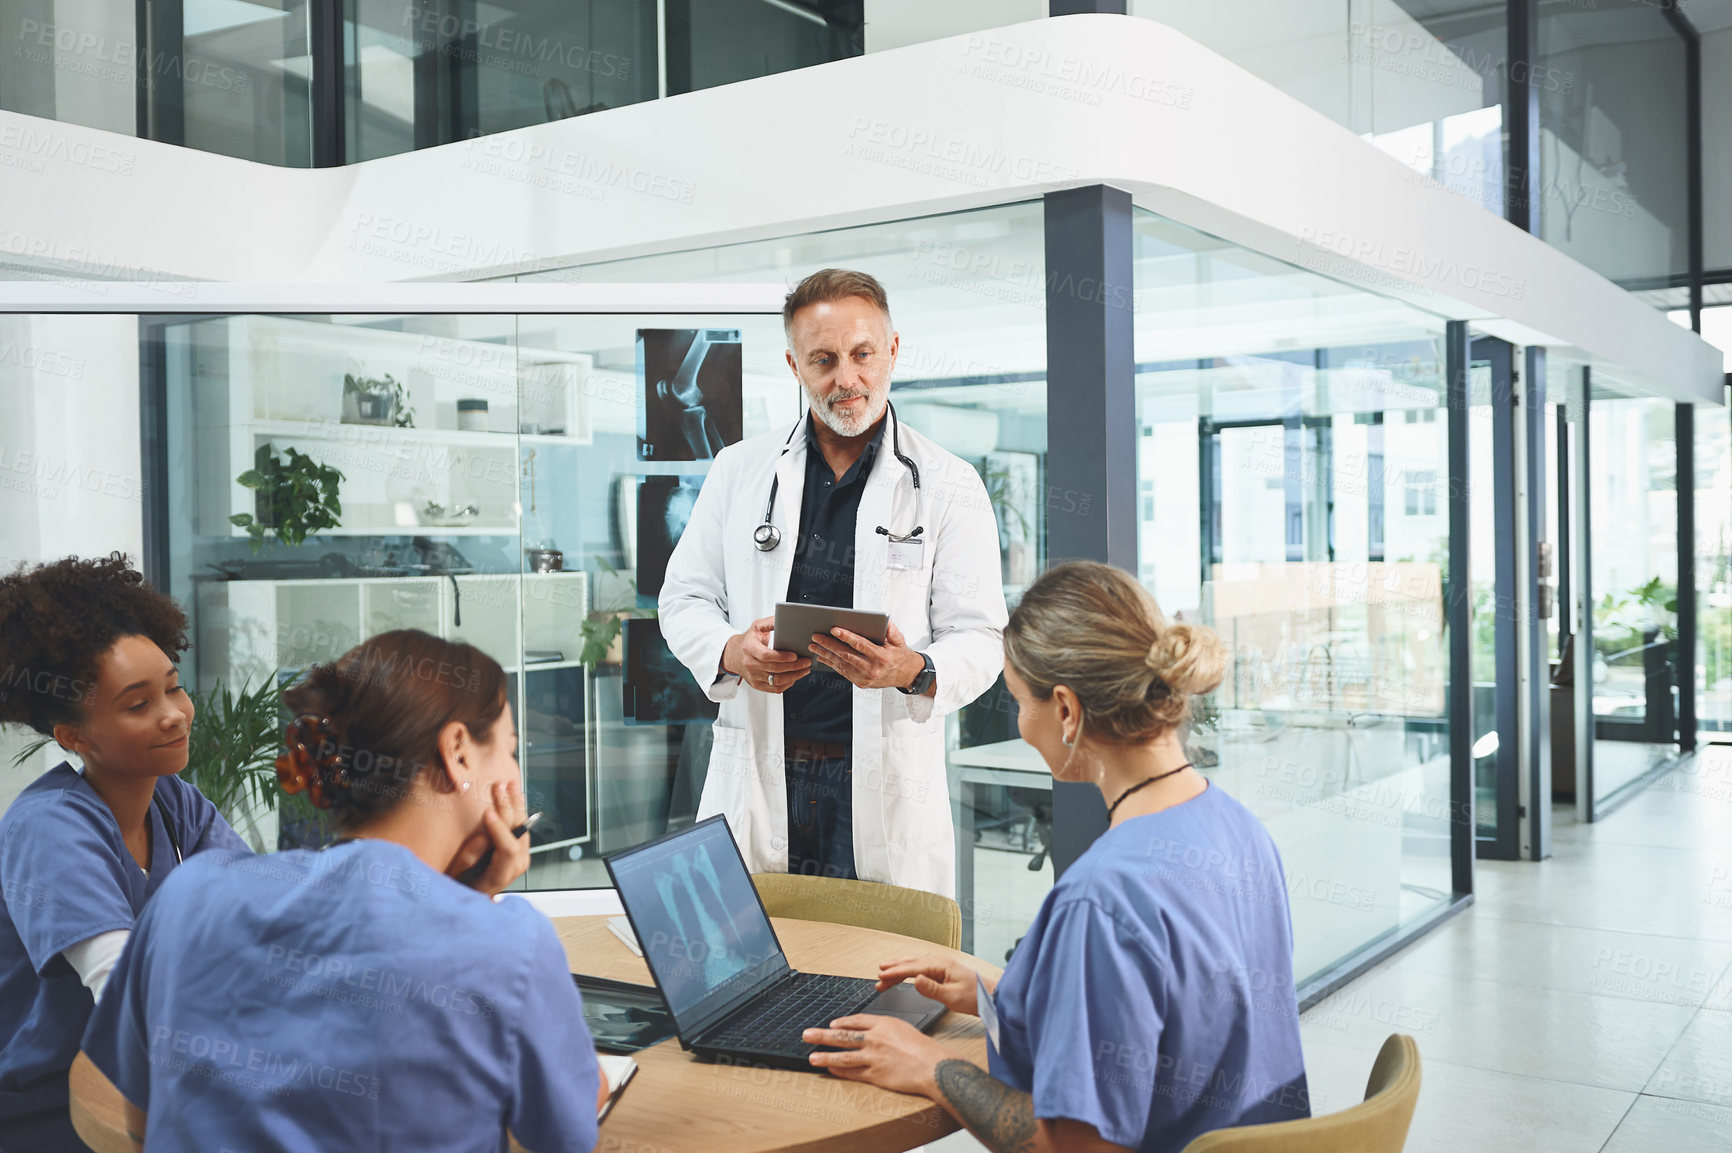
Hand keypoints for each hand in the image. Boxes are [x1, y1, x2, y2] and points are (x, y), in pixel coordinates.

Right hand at [446, 780, 529, 896]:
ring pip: (523, 826)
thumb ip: (470, 857)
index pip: (508, 849)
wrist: (476, 894)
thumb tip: (483, 837)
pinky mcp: (520, 849)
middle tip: (499, 789)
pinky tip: (514, 795)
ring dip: (516, 804)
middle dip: (508, 808)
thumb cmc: (464, 885)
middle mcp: (516, 865)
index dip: (499, 830)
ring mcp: (521, 856)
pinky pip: (522, 826)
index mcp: (502, 875)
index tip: (488, 813)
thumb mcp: (458, 874)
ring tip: (510, 785)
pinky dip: (518, 809)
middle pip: (519, 833)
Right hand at [723, 616, 810, 693]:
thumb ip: (770, 622)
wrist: (733, 655)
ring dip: (793, 676)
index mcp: (749, 648)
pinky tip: (794, 678)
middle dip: (794, 666)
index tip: (795, 655)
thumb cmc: (748, 640)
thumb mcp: (757, 627)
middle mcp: (750, 664)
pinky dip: (786, 685)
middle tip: (806, 662)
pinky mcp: (756, 684)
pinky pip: (774, 689)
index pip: (766, 656)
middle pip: (774, 669)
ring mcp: (753, 676)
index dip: (782, 657)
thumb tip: (784, 618)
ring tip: (804, 670)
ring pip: (776, 681)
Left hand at [803, 1014, 961, 1097]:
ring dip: (825, 1056)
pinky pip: (853, 1073)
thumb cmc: (924, 1048)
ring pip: (843, 1056)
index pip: (856, 1021)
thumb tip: (873, 1031)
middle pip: (842, 1036)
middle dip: (822, 1035)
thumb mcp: (904, 1028)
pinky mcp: (875, 1075)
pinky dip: (840, 1071)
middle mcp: (874, 1039)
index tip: (832, 1024)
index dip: (842, 1023)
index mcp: (883, 1024)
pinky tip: (831, 1069)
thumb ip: (886, 1029)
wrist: (932, 1065)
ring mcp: (873, 1057)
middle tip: (807, 1035)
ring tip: (811, 1057)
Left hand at [808, 619, 923, 690]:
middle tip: (816, 637)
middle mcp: (872, 669)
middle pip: (846, 655)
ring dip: (825, 655)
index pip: (861, 645)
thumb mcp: (899, 640)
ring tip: (813, 646)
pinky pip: (842, 672)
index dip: (846, 637)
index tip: (834, 629)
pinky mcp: (860, 683)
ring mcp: (865, 678)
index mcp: (882, 657)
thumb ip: (890, 630)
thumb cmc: (899, 654)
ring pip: (841, 664)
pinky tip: (822, 657)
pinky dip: (831, 664)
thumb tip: (882, 620)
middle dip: (829, 645)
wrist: (906, 675)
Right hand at [876, 955, 988, 1015]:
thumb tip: (915, 980)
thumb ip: (932, 989)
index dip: (895, 972)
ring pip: (915, 965)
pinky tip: (904, 976)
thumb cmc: (975, 997)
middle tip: (878, 976)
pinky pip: (921, 969)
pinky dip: (909, 972)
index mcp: (941, 965)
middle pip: (911, 963)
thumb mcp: (952, 997)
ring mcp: (942, 966)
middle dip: (893, 969)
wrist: (991, 998)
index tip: (881, 975)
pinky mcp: (943, 972)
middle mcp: (940, 962)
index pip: (912, 967)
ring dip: (899, 970)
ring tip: (885, 975)